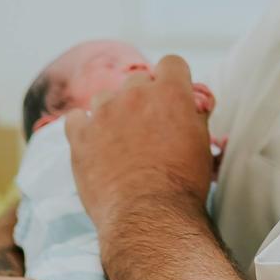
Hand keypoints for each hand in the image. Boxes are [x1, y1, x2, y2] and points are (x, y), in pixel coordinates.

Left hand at [66, 53, 212, 237]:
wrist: (149, 215)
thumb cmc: (183, 184)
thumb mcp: (202, 144)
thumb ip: (195, 116)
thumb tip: (194, 106)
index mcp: (170, 92)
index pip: (172, 63)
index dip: (173, 80)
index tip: (172, 97)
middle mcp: (135, 93)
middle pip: (138, 79)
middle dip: (143, 98)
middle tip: (148, 128)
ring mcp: (104, 112)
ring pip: (106, 97)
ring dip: (113, 113)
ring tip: (121, 143)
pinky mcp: (80, 135)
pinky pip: (76, 118)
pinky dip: (84, 128)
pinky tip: (94, 146)